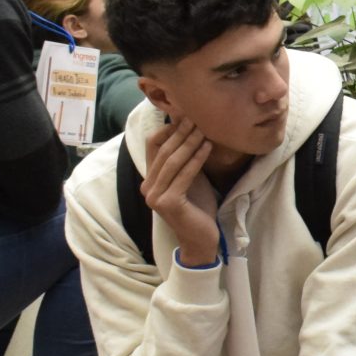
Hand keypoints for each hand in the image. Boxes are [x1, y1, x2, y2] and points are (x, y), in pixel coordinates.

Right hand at [142, 116, 222, 265]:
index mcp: (150, 179)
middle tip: (197, 117)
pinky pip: (184, 175)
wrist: (201, 239)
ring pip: (172, 161)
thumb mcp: (190, 178)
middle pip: (163, 151)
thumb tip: (191, 127)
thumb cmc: (198, 207)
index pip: (153, 145)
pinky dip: (196, 159)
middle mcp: (147, 187)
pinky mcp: (168, 203)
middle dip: (181, 132)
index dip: (168, 129)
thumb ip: (185, 159)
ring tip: (204, 129)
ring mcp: (155, 196)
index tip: (186, 115)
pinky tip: (208, 147)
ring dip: (189, 142)